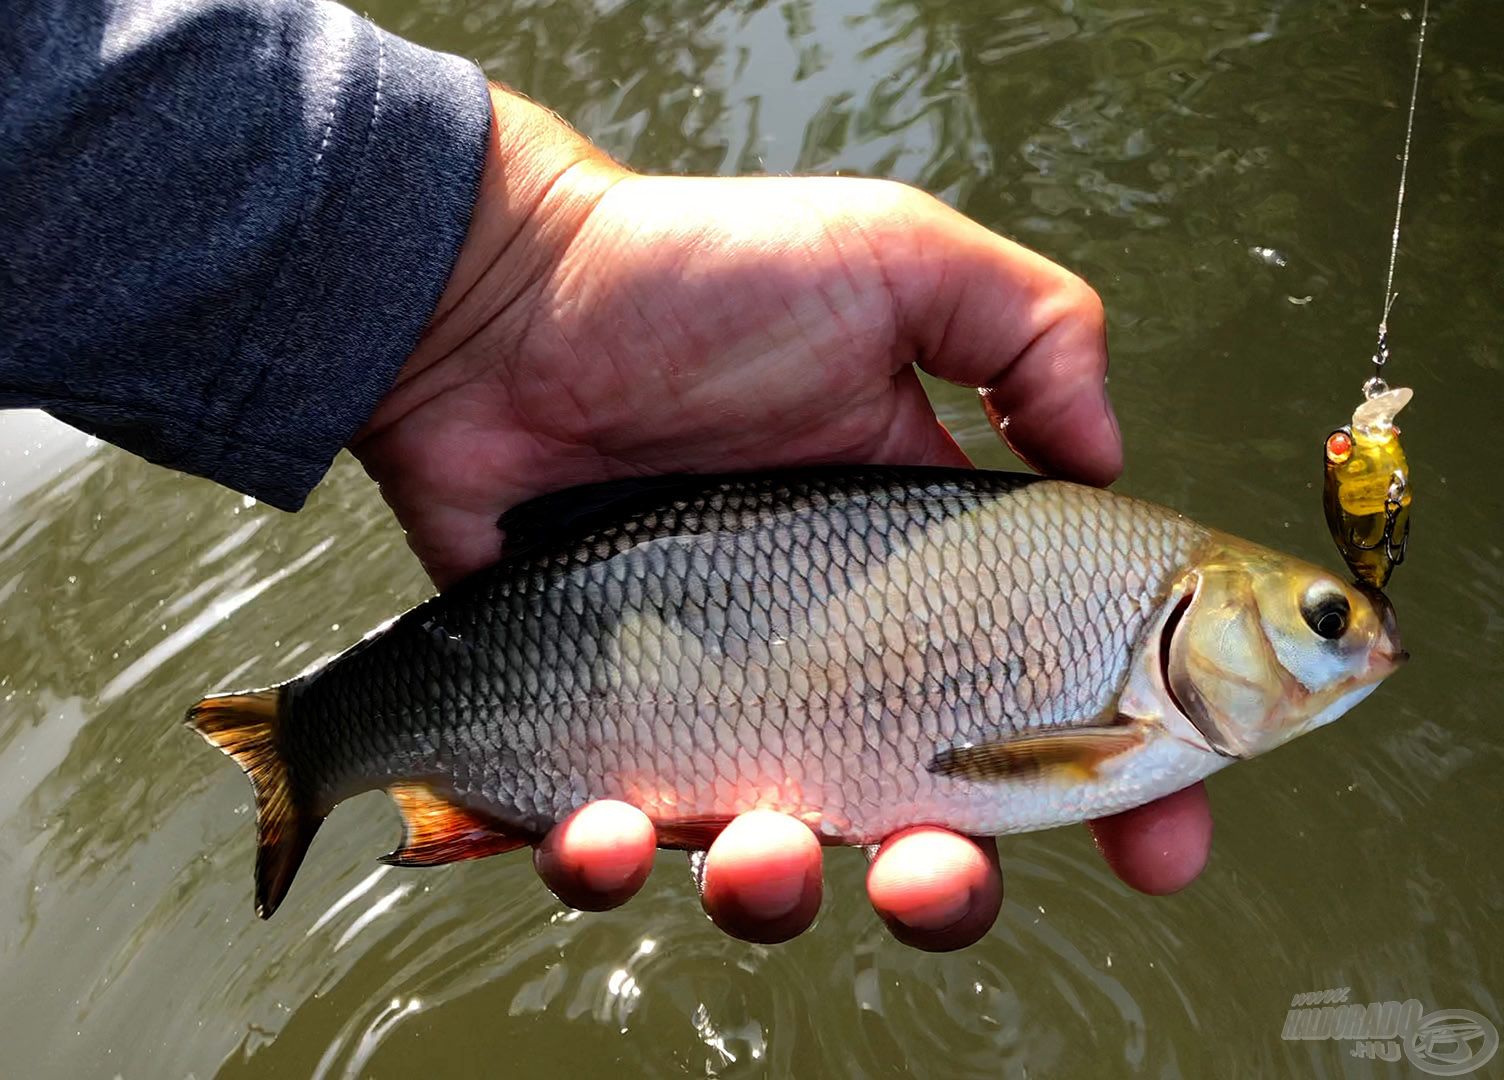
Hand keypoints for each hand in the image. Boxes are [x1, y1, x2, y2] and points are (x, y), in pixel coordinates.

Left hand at [351, 88, 1212, 946]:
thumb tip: (1114, 458)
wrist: (495, 305)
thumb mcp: (899, 259)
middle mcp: (822, 659)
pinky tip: (602, 825)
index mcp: (918, 573)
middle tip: (924, 868)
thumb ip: (1035, 331)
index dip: (1122, 792)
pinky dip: (607, 865)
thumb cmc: (692, 277)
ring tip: (755, 844)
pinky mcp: (582, 730)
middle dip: (945, 885)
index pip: (1045, 703)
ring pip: (766, 866)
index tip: (1166, 853)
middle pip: (918, 827)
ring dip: (777, 892)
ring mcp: (701, 705)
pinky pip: (603, 844)